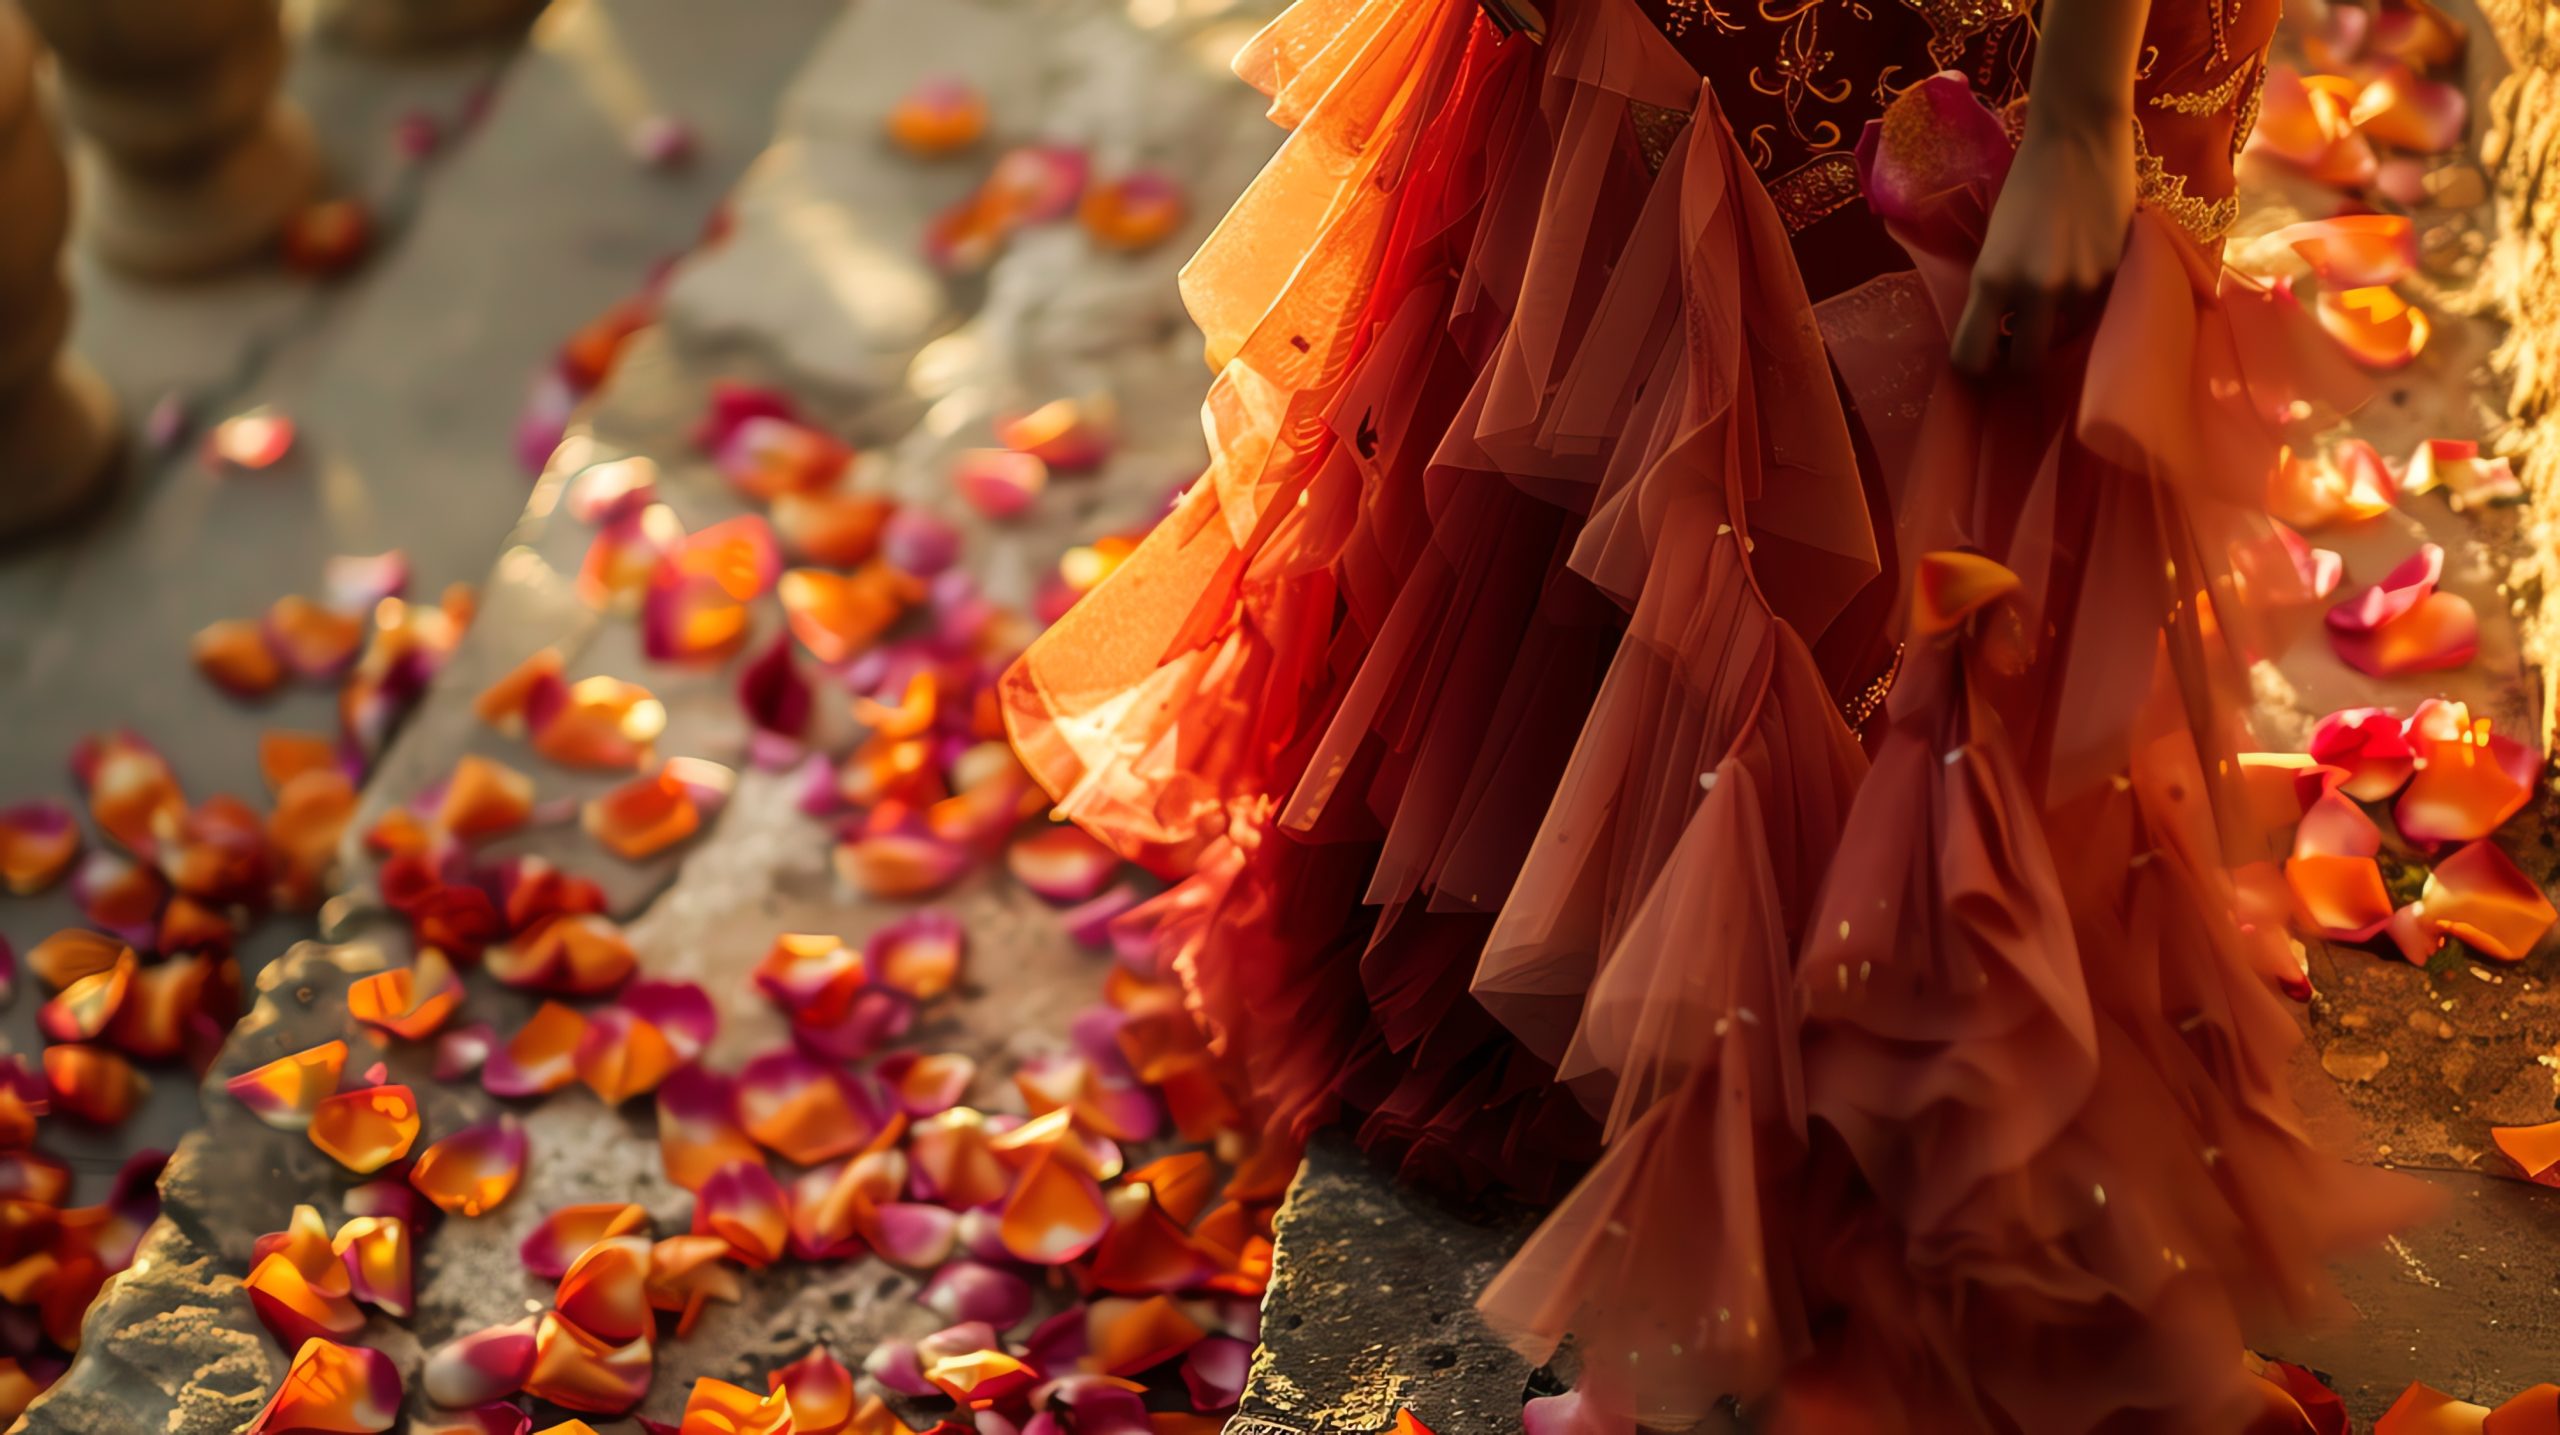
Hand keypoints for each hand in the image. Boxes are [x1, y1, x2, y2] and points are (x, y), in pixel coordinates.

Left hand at [1948, 112, 2137, 377]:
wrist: (2079, 139)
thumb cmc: (2026, 184)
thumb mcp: (1994, 241)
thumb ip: (1996, 287)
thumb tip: (2000, 331)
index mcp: (1991, 279)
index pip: (1972, 356)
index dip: (1974, 365)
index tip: (1981, 358)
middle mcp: (2035, 291)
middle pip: (2026, 363)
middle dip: (2019, 358)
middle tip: (2018, 339)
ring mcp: (2080, 286)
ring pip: (2065, 330)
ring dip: (2057, 317)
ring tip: (2058, 272)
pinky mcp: (2114, 274)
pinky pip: (2094, 305)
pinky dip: (2085, 293)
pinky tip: (2083, 255)